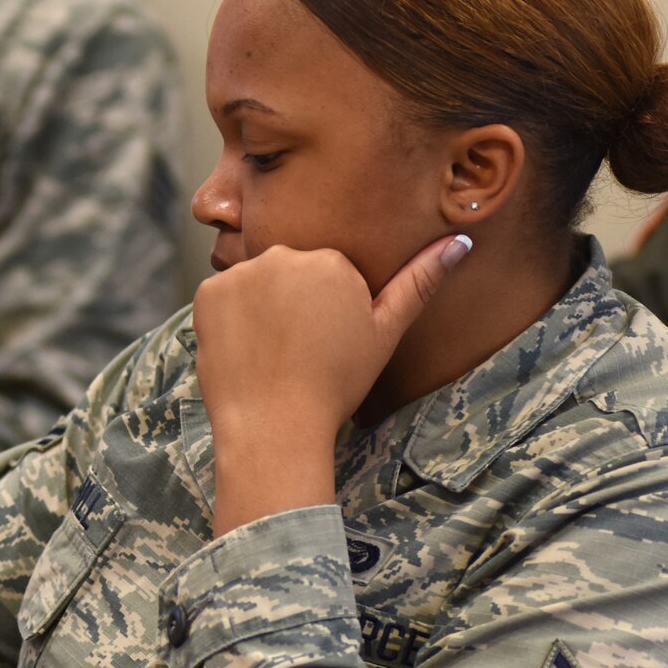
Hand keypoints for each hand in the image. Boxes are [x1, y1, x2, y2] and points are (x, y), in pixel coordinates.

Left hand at [194, 235, 470, 534]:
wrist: (275, 427)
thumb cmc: (336, 385)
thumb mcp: (385, 334)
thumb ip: (420, 281)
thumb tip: (460, 240)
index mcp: (330, 260)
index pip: (328, 272)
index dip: (328, 311)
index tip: (326, 344)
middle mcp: (283, 254)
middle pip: (290, 272)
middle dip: (293, 303)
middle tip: (298, 351)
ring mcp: (240, 272)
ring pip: (255, 284)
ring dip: (260, 309)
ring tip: (270, 353)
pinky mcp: (207, 292)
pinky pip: (221, 298)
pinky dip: (229, 320)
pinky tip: (244, 351)